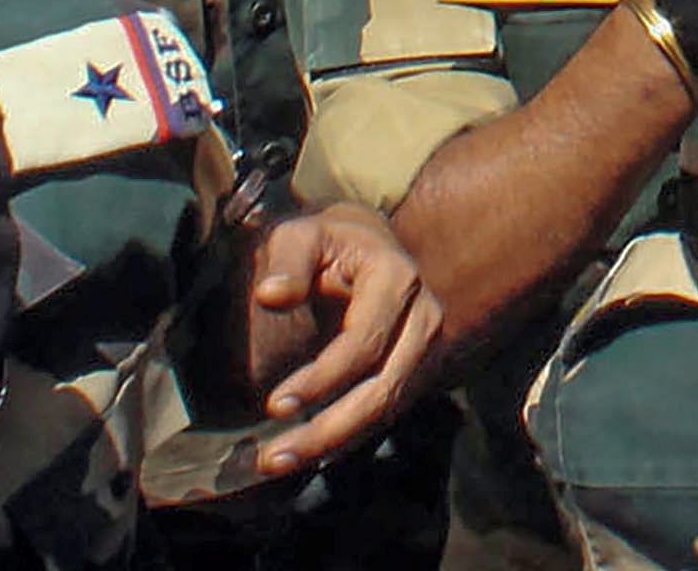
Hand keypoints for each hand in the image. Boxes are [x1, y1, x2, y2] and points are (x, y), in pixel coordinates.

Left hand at [228, 206, 436, 479]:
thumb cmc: (328, 242)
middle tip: (273, 457)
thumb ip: (287, 261)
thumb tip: (271, 296)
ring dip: (333, 442)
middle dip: (328, 429)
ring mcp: (426, 349)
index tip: (274, 407)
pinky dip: (347, 438)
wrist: (367, 245)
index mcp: (397, 279)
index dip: (322, 379)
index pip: (364, 342)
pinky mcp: (415, 371)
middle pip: (382, 389)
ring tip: (279, 461)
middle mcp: (424, 318)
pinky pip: (384, 412)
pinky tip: (309, 454)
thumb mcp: (302, 236)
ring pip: (384, 409)